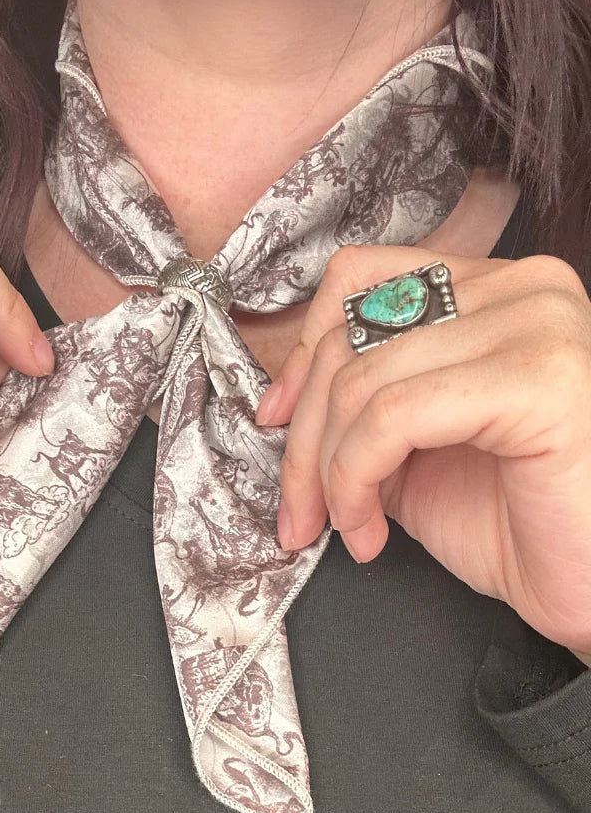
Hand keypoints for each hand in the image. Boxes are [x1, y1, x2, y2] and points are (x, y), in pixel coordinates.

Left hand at [255, 243, 590, 663]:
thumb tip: (288, 406)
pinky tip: (371, 534)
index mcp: (497, 291)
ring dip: (328, 471)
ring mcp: (536, 323)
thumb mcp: (420, 456)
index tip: (275, 421)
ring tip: (346, 529)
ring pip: (362, 379)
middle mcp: (524, 288)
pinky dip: (356, 480)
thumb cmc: (524, 529)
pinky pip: (393, 416)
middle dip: (303, 436)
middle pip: (350, 334)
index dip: (303, 352)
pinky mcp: (537, 378)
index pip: (362, 279)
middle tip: (298, 513)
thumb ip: (366, 410)